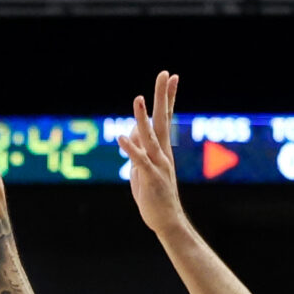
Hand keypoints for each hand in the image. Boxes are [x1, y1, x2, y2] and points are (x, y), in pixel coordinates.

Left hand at [113, 71, 186, 233]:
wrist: (167, 220)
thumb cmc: (154, 194)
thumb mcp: (142, 167)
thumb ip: (138, 147)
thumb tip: (131, 131)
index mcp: (162, 148)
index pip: (166, 116)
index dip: (169, 96)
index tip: (172, 76)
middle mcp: (163, 152)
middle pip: (163, 118)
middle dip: (163, 96)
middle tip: (166, 73)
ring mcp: (158, 164)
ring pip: (150, 136)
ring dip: (143, 118)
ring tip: (139, 98)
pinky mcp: (150, 177)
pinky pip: (139, 160)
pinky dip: (130, 149)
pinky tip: (121, 138)